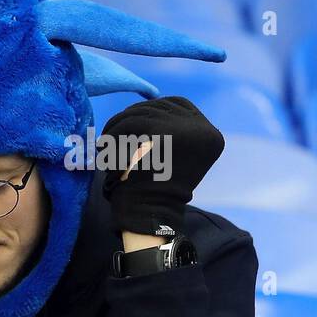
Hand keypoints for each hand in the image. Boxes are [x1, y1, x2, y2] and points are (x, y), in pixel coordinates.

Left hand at [98, 95, 224, 236]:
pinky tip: (105, 149)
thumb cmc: (154, 188)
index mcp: (211, 136)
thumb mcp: (173, 156)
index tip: (130, 126)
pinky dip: (113, 134)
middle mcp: (205, 130)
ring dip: (117, 125)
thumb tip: (150, 104)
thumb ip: (173, 130)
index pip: (179, 104)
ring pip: (141, 112)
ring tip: (105, 144)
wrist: (149, 212)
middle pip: (159, 106)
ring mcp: (187, 130)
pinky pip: (130, 123)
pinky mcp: (165, 134)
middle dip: (130, 118)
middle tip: (111, 134)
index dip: (151, 110)